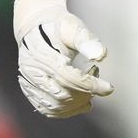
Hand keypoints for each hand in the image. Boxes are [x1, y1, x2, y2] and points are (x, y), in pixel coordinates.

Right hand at [13, 0, 113, 117]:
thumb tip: (101, 55)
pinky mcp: (30, 92)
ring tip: (91, 93)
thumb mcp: (73, 27)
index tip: (109, 88)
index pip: (67, 76)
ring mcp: (28, 83)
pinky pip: (48, 109)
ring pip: (54, 106)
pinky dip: (67, 111)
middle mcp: (31, 71)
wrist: (35, 28)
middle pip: (61, 94)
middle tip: (101, 86)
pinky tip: (82, 103)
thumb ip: (86, 40)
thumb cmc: (58, 27)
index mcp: (41, 54)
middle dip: (85, 94)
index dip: (90, 85)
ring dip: (77, 104)